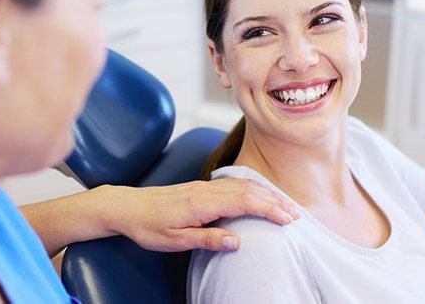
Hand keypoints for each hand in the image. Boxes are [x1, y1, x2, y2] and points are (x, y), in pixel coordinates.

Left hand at [96, 178, 300, 251]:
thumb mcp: (174, 240)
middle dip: (275, 201)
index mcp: (202, 203)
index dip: (269, 209)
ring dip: (266, 193)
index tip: (288, 219)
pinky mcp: (201, 187)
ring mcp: (204, 186)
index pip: (245, 202)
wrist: (127, 206)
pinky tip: (258, 193)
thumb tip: (237, 241)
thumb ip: (206, 239)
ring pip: (242, 184)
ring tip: (285, 204)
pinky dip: (252, 188)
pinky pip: (233, 183)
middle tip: (296, 214)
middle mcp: (206, 190)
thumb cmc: (148, 226)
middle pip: (249, 190)